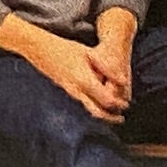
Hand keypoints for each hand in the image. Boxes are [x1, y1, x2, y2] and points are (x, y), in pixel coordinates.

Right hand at [8, 20, 131, 119]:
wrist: (40, 49)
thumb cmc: (66, 48)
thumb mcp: (89, 54)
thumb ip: (107, 68)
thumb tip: (124, 81)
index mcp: (84, 80)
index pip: (106, 100)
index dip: (118, 104)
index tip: (126, 104)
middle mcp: (76, 90)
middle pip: (97, 112)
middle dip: (110, 117)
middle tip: (121, 118)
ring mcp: (70, 92)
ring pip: (89, 109)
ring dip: (102, 113)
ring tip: (113, 113)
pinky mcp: (66, 91)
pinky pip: (82, 103)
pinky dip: (93, 106)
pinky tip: (98, 103)